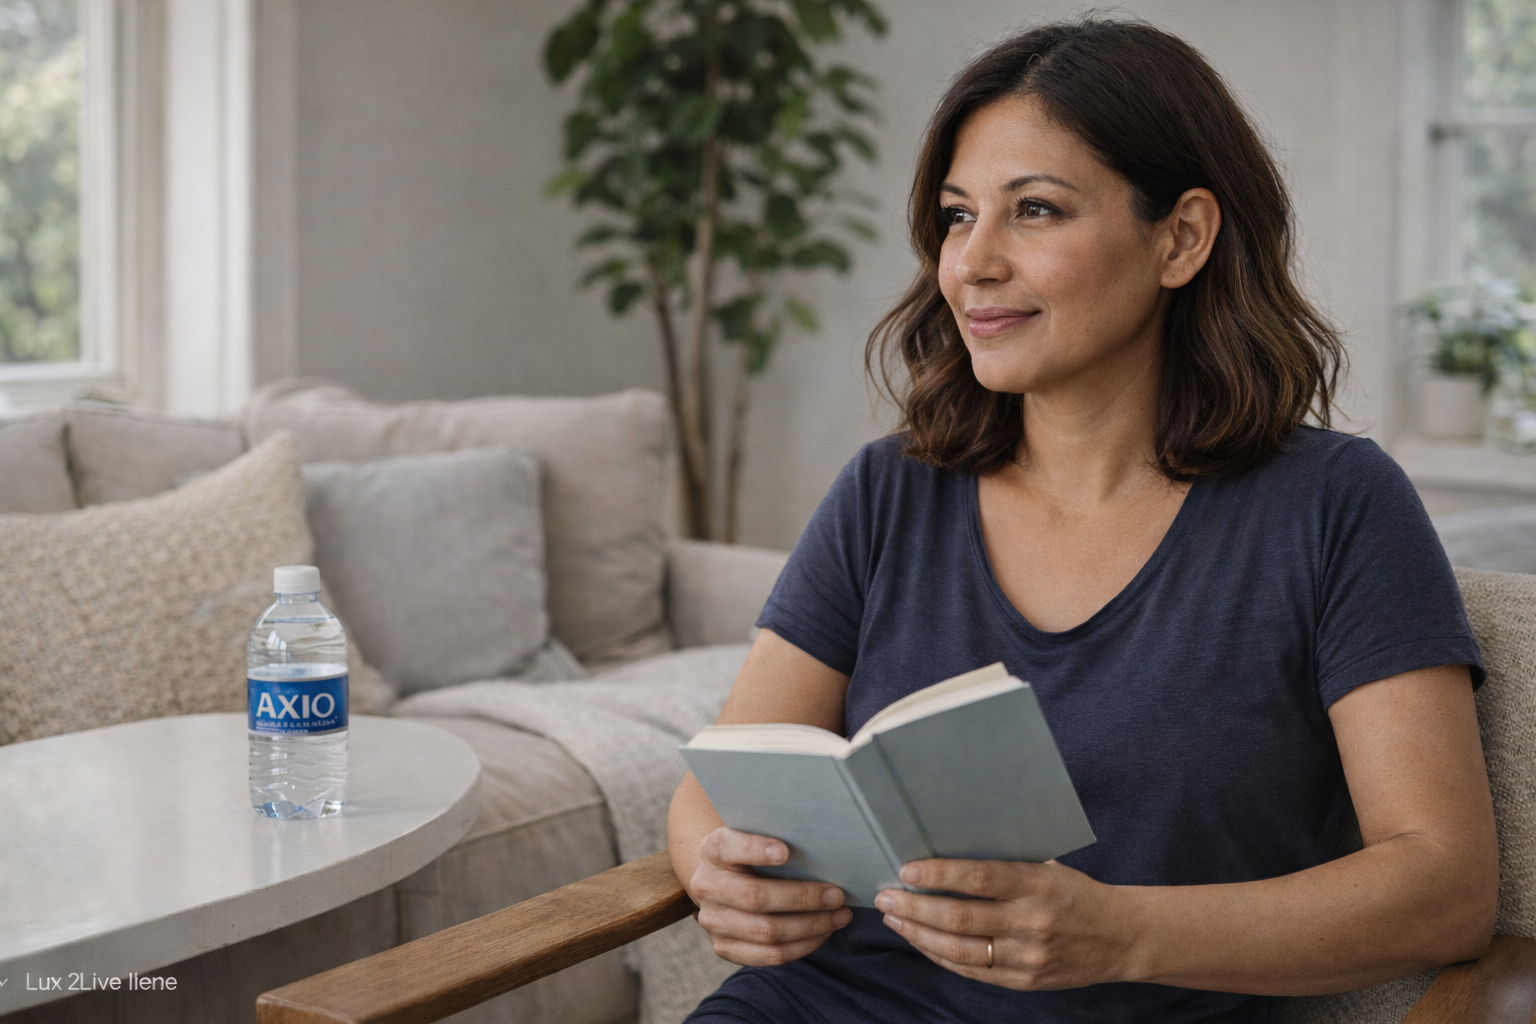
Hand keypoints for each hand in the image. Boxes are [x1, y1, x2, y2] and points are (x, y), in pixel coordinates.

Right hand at [687, 827, 853, 965]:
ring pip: (767, 931)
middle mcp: (707, 886)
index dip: (755, 850)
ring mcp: (713, 921)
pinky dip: (802, 946)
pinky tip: (822, 934)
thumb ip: (775, 835)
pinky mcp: (724, 947)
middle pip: (756, 897)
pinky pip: (769, 955)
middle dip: (802, 898)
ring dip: (810, 926)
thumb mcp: (752, 835)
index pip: (728, 847)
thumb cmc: (750, 853)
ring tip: (839, 917)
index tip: (786, 851)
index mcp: (713, 850)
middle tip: (836, 895)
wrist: (720, 879)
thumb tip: (821, 849)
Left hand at [873, 858, 1136, 989]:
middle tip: (885, 897)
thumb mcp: (1046, 867)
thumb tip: (947, 848)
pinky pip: (972, 971)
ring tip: (894, 920)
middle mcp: (1031, 923)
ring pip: (960, 951)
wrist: (1120, 938)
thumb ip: (1005, 862)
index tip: (906, 869)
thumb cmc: (1074, 893)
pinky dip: (940, 957)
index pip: (979, 878)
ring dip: (919, 935)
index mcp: (1037, 884)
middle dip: (915, 908)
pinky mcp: (1024, 982)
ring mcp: (1027, 957)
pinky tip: (920, 942)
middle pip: (960, 918)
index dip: (939, 875)